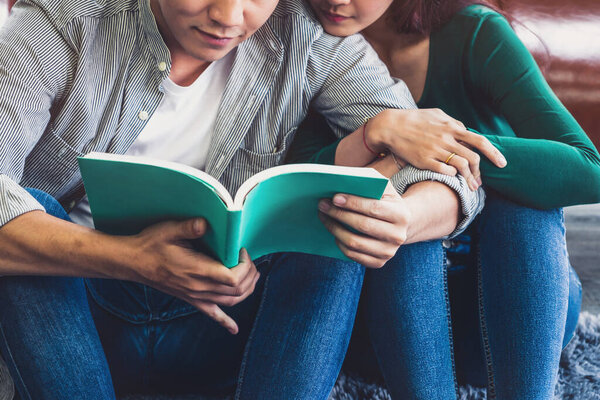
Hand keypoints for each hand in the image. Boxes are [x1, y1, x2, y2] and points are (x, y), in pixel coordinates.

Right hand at [130, 218, 259, 334]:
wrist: (133, 262)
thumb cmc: (151, 245)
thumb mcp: (169, 230)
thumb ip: (189, 227)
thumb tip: (205, 223)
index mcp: (197, 270)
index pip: (232, 277)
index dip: (244, 265)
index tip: (242, 250)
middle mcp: (198, 287)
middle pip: (236, 290)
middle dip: (249, 276)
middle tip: (249, 260)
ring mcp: (195, 296)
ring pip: (230, 302)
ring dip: (246, 291)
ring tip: (252, 277)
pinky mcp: (191, 300)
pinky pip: (212, 314)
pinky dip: (226, 322)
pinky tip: (234, 329)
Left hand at [318, 183, 409, 268]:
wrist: (398, 224)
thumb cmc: (385, 201)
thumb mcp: (383, 189)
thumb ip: (368, 182)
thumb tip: (343, 182)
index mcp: (401, 214)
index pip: (373, 208)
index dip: (352, 202)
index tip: (334, 198)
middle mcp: (398, 236)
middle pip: (362, 226)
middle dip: (339, 214)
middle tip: (323, 205)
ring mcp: (388, 252)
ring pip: (354, 242)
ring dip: (334, 229)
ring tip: (324, 217)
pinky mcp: (379, 263)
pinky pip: (352, 255)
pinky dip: (339, 242)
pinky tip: (333, 231)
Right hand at [366, 108, 506, 189]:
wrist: (391, 126)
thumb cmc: (414, 119)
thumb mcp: (436, 114)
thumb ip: (453, 122)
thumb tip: (464, 129)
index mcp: (452, 127)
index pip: (480, 141)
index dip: (494, 153)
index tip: (502, 163)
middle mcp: (446, 139)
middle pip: (473, 158)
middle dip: (480, 172)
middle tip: (481, 182)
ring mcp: (436, 151)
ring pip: (461, 167)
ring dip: (469, 179)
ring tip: (471, 187)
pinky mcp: (424, 161)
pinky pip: (445, 171)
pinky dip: (452, 176)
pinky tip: (452, 178)